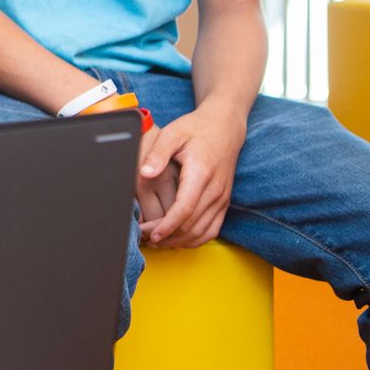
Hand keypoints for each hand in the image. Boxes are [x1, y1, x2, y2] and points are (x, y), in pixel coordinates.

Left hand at [139, 108, 246, 248]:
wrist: (224, 127)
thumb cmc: (196, 129)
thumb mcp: (173, 133)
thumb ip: (158, 153)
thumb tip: (145, 173)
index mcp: (201, 174)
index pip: (185, 209)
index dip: (167, 226)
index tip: (150, 234)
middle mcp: (215, 190)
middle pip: (192, 225)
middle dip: (167, 236)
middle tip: (145, 238)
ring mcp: (222, 198)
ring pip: (202, 232)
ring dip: (180, 241)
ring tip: (157, 242)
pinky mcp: (224, 202)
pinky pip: (212, 229)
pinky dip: (195, 239)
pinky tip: (177, 239)